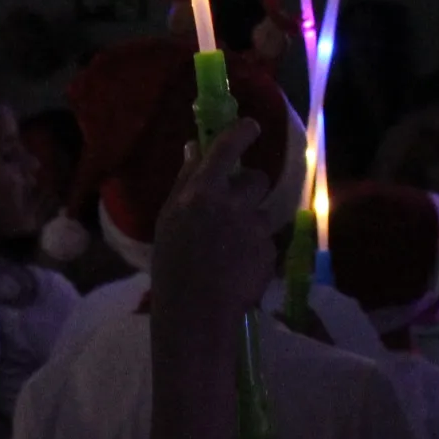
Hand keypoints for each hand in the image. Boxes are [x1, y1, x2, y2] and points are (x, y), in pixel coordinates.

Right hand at [151, 118, 275, 336]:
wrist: (197, 312)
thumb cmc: (172, 266)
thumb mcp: (168, 220)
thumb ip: (185, 181)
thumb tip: (195, 148)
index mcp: (201, 193)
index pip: (227, 148)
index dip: (241, 132)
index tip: (249, 126)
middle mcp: (232, 204)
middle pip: (256, 178)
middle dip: (247, 188)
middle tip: (232, 208)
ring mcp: (255, 227)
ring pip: (262, 210)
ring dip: (251, 221)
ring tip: (230, 248)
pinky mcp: (270, 249)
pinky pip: (266, 240)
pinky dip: (254, 250)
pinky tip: (237, 268)